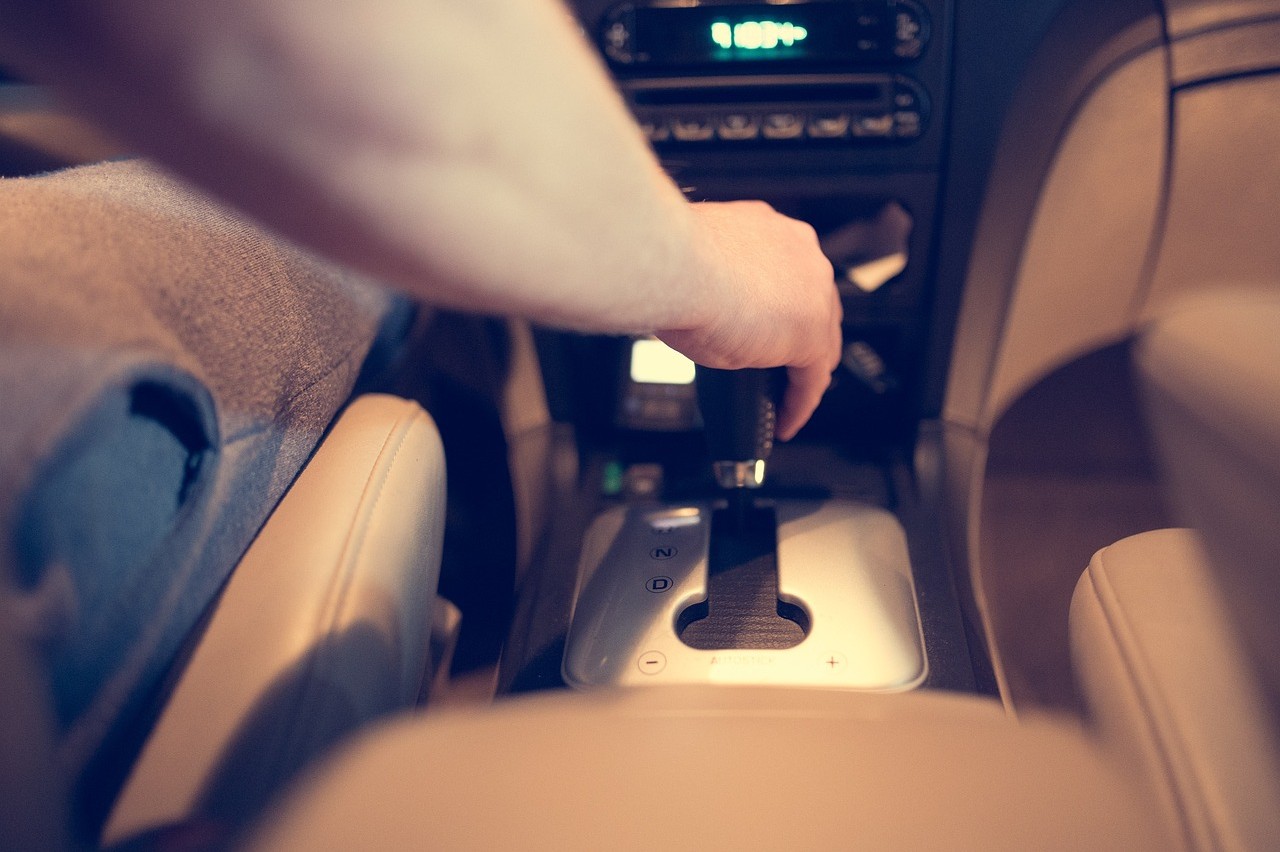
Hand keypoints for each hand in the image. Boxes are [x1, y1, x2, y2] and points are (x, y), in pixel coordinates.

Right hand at [657, 200, 840, 440]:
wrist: (675, 266)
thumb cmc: (671, 260)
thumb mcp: (699, 269)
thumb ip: (716, 286)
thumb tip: (701, 309)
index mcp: (772, 231)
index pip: (790, 275)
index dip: (780, 306)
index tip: (763, 325)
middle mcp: (801, 254)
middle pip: (815, 306)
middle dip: (799, 338)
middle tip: (777, 367)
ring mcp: (812, 294)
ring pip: (821, 343)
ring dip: (803, 373)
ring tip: (784, 399)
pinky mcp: (810, 336)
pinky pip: (812, 380)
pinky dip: (799, 404)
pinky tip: (785, 420)